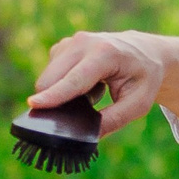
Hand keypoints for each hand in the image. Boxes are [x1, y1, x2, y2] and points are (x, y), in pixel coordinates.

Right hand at [33, 30, 169, 136]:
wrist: (146, 52)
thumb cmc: (144, 78)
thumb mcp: (138, 103)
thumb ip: (114, 120)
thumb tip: (87, 136)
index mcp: (106, 54)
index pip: (74, 79)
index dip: (54, 95)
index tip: (33, 104)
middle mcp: (84, 42)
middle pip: (51, 78)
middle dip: (55, 100)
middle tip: (87, 107)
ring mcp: (71, 42)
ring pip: (48, 77)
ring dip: (62, 93)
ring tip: (94, 91)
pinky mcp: (63, 46)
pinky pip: (51, 74)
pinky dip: (63, 84)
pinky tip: (86, 83)